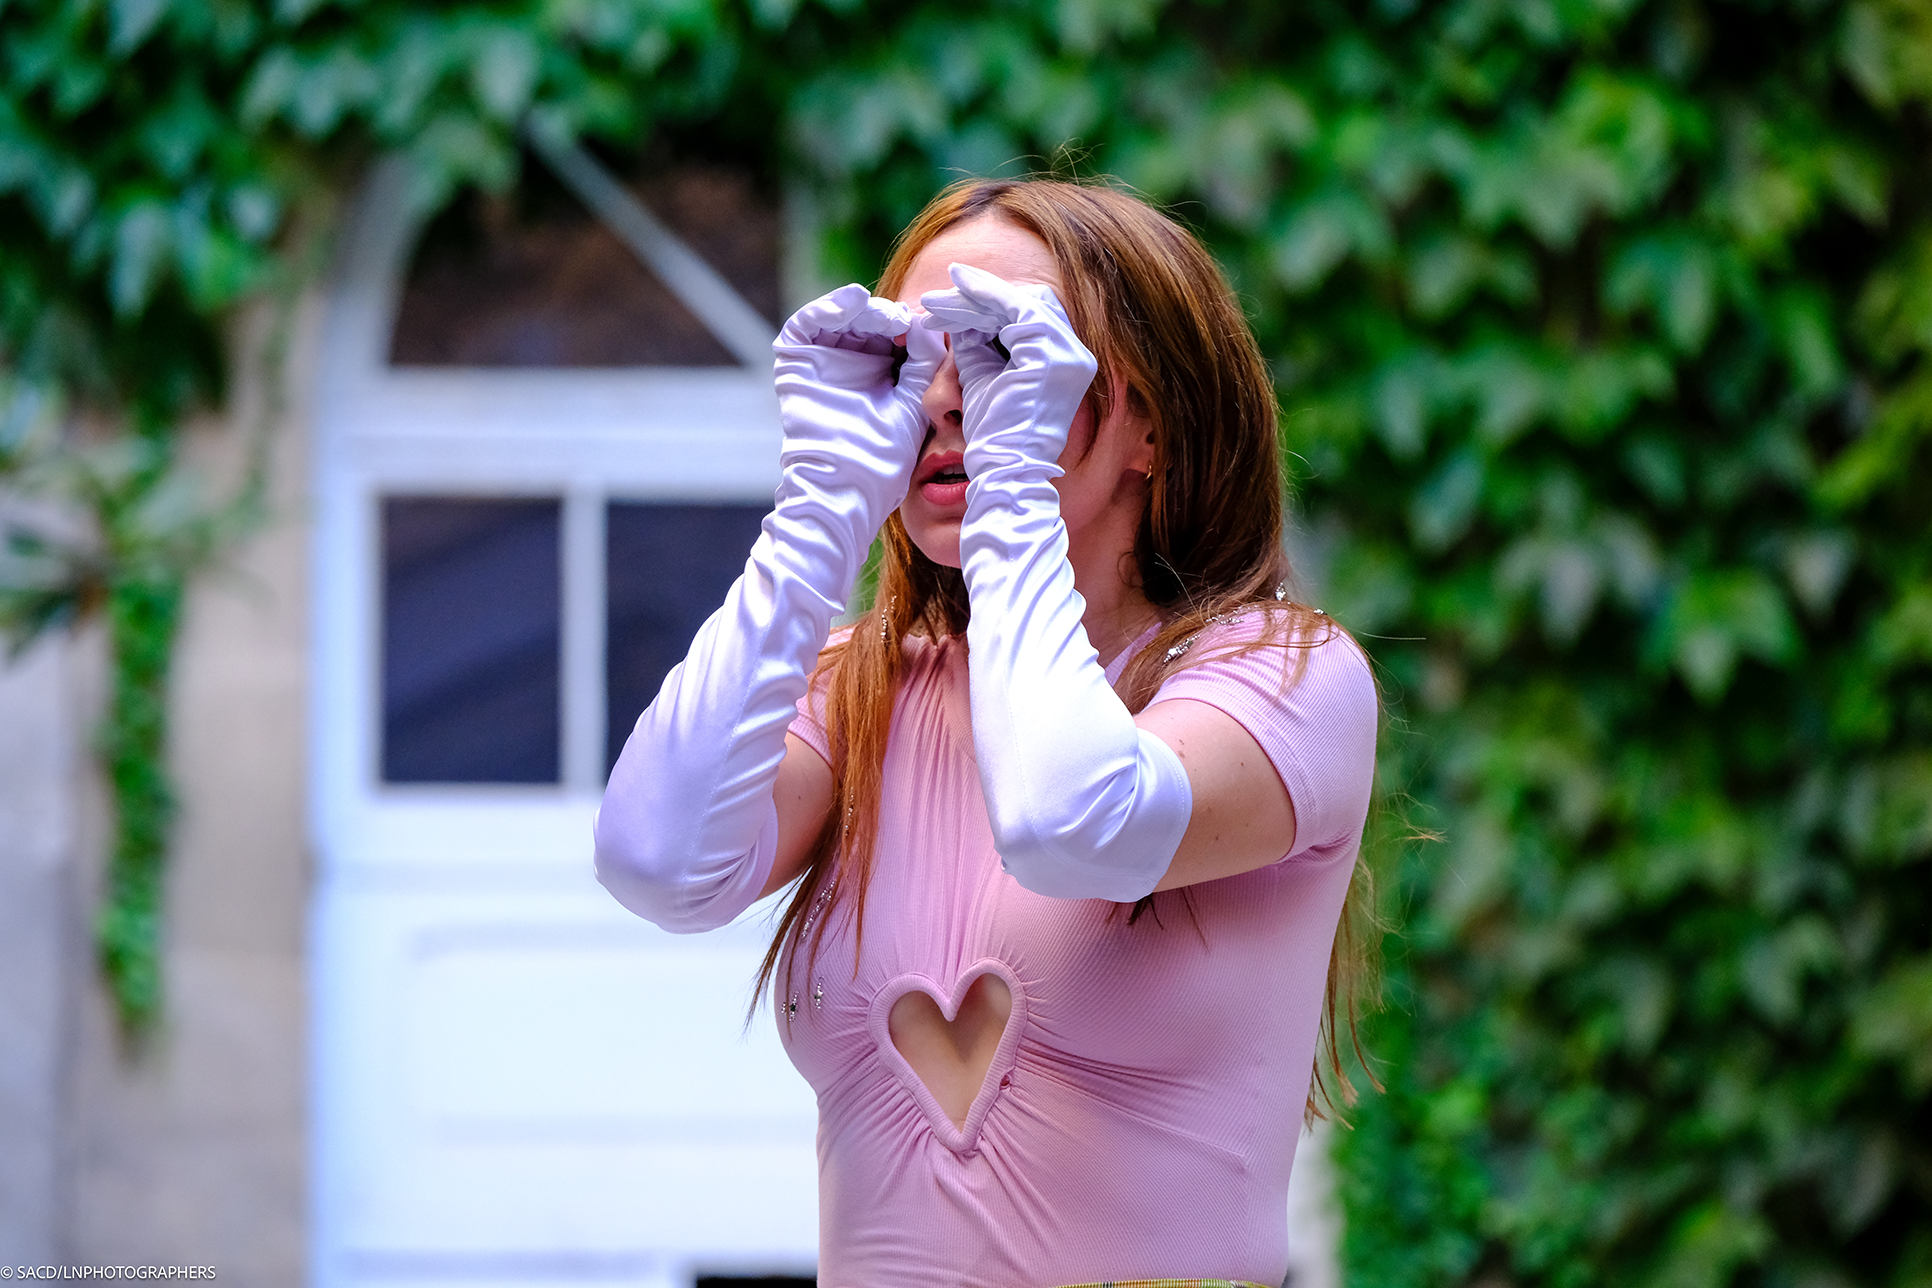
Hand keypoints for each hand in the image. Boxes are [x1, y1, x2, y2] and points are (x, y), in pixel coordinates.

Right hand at [773, 284, 944, 522]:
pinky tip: (855, 301)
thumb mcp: (914, 403)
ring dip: (863, 308)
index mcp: (879, 373)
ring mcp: (820, 362)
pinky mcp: (795, 363)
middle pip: (867, 320)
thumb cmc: (883, 457)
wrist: (848, 486)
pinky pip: (806, 323)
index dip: (910, 324)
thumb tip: (930, 323)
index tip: (931, 323)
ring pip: (840, 316)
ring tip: (887, 315)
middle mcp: (850, 364)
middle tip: (905, 319)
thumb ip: (924, 363)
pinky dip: (828, 307)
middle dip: (888, 315)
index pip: (894, 332)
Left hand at [916, 264, 1096, 476]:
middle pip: (1027, 301)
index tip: (946, 305)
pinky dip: (982, 299)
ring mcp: (1068, 352)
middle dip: (978, 295)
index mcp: (1064, 360)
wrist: (1002, 468)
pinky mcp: (1050, 353)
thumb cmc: (992, 433)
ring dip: (972, 296)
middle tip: (933, 298)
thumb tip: (961, 309)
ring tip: (931, 301)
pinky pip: (1014, 308)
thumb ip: (978, 342)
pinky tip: (951, 299)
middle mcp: (1075, 353)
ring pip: (1018, 301)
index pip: (1028, 315)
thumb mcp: (983, 375)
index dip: (988, 304)